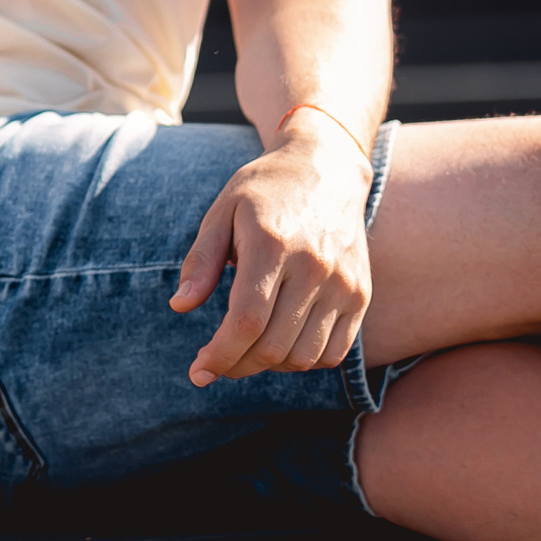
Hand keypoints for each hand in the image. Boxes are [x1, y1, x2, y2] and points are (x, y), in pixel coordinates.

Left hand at [172, 117, 375, 385]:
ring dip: (269, 366)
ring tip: (245, 351)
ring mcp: (344, 283)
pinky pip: (335, 351)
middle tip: (215, 363)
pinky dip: (303, 360)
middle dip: (238, 364)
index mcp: (272, 244)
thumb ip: (201, 259)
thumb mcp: (222, 211)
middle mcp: (314, 267)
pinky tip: (279, 345)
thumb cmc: (264, 190)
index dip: (221, 353)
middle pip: (275, 345)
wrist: (327, 170)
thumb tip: (179, 306)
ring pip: (305, 356)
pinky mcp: (361, 294)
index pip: (248, 319)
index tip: (198, 370)